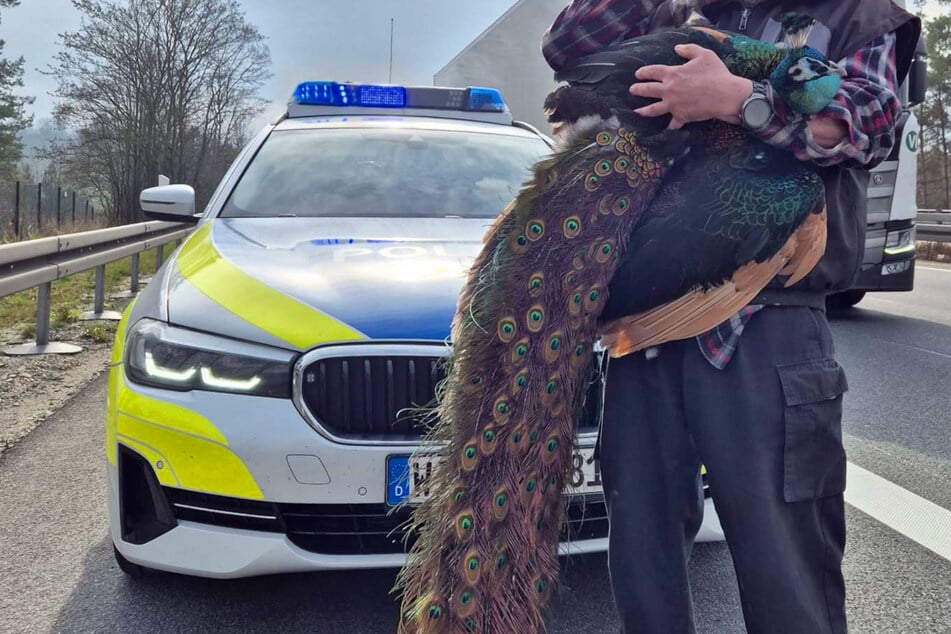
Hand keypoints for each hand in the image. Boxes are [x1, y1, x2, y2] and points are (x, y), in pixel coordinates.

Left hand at [629, 44, 753, 128]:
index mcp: (672, 74)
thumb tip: (676, 48)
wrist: (725, 94)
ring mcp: (673, 105)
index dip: (643, 72)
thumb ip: (688, 49)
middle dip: (638, 89)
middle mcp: (669, 90)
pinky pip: (672, 124)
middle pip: (647, 90)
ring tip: (637, 111)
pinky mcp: (681, 117)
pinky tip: (667, 127)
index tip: (637, 74)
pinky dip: (670, 125)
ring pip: (653, 109)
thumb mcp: (704, 54)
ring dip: (643, 110)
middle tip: (632, 90)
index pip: (652, 72)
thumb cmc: (715, 73)